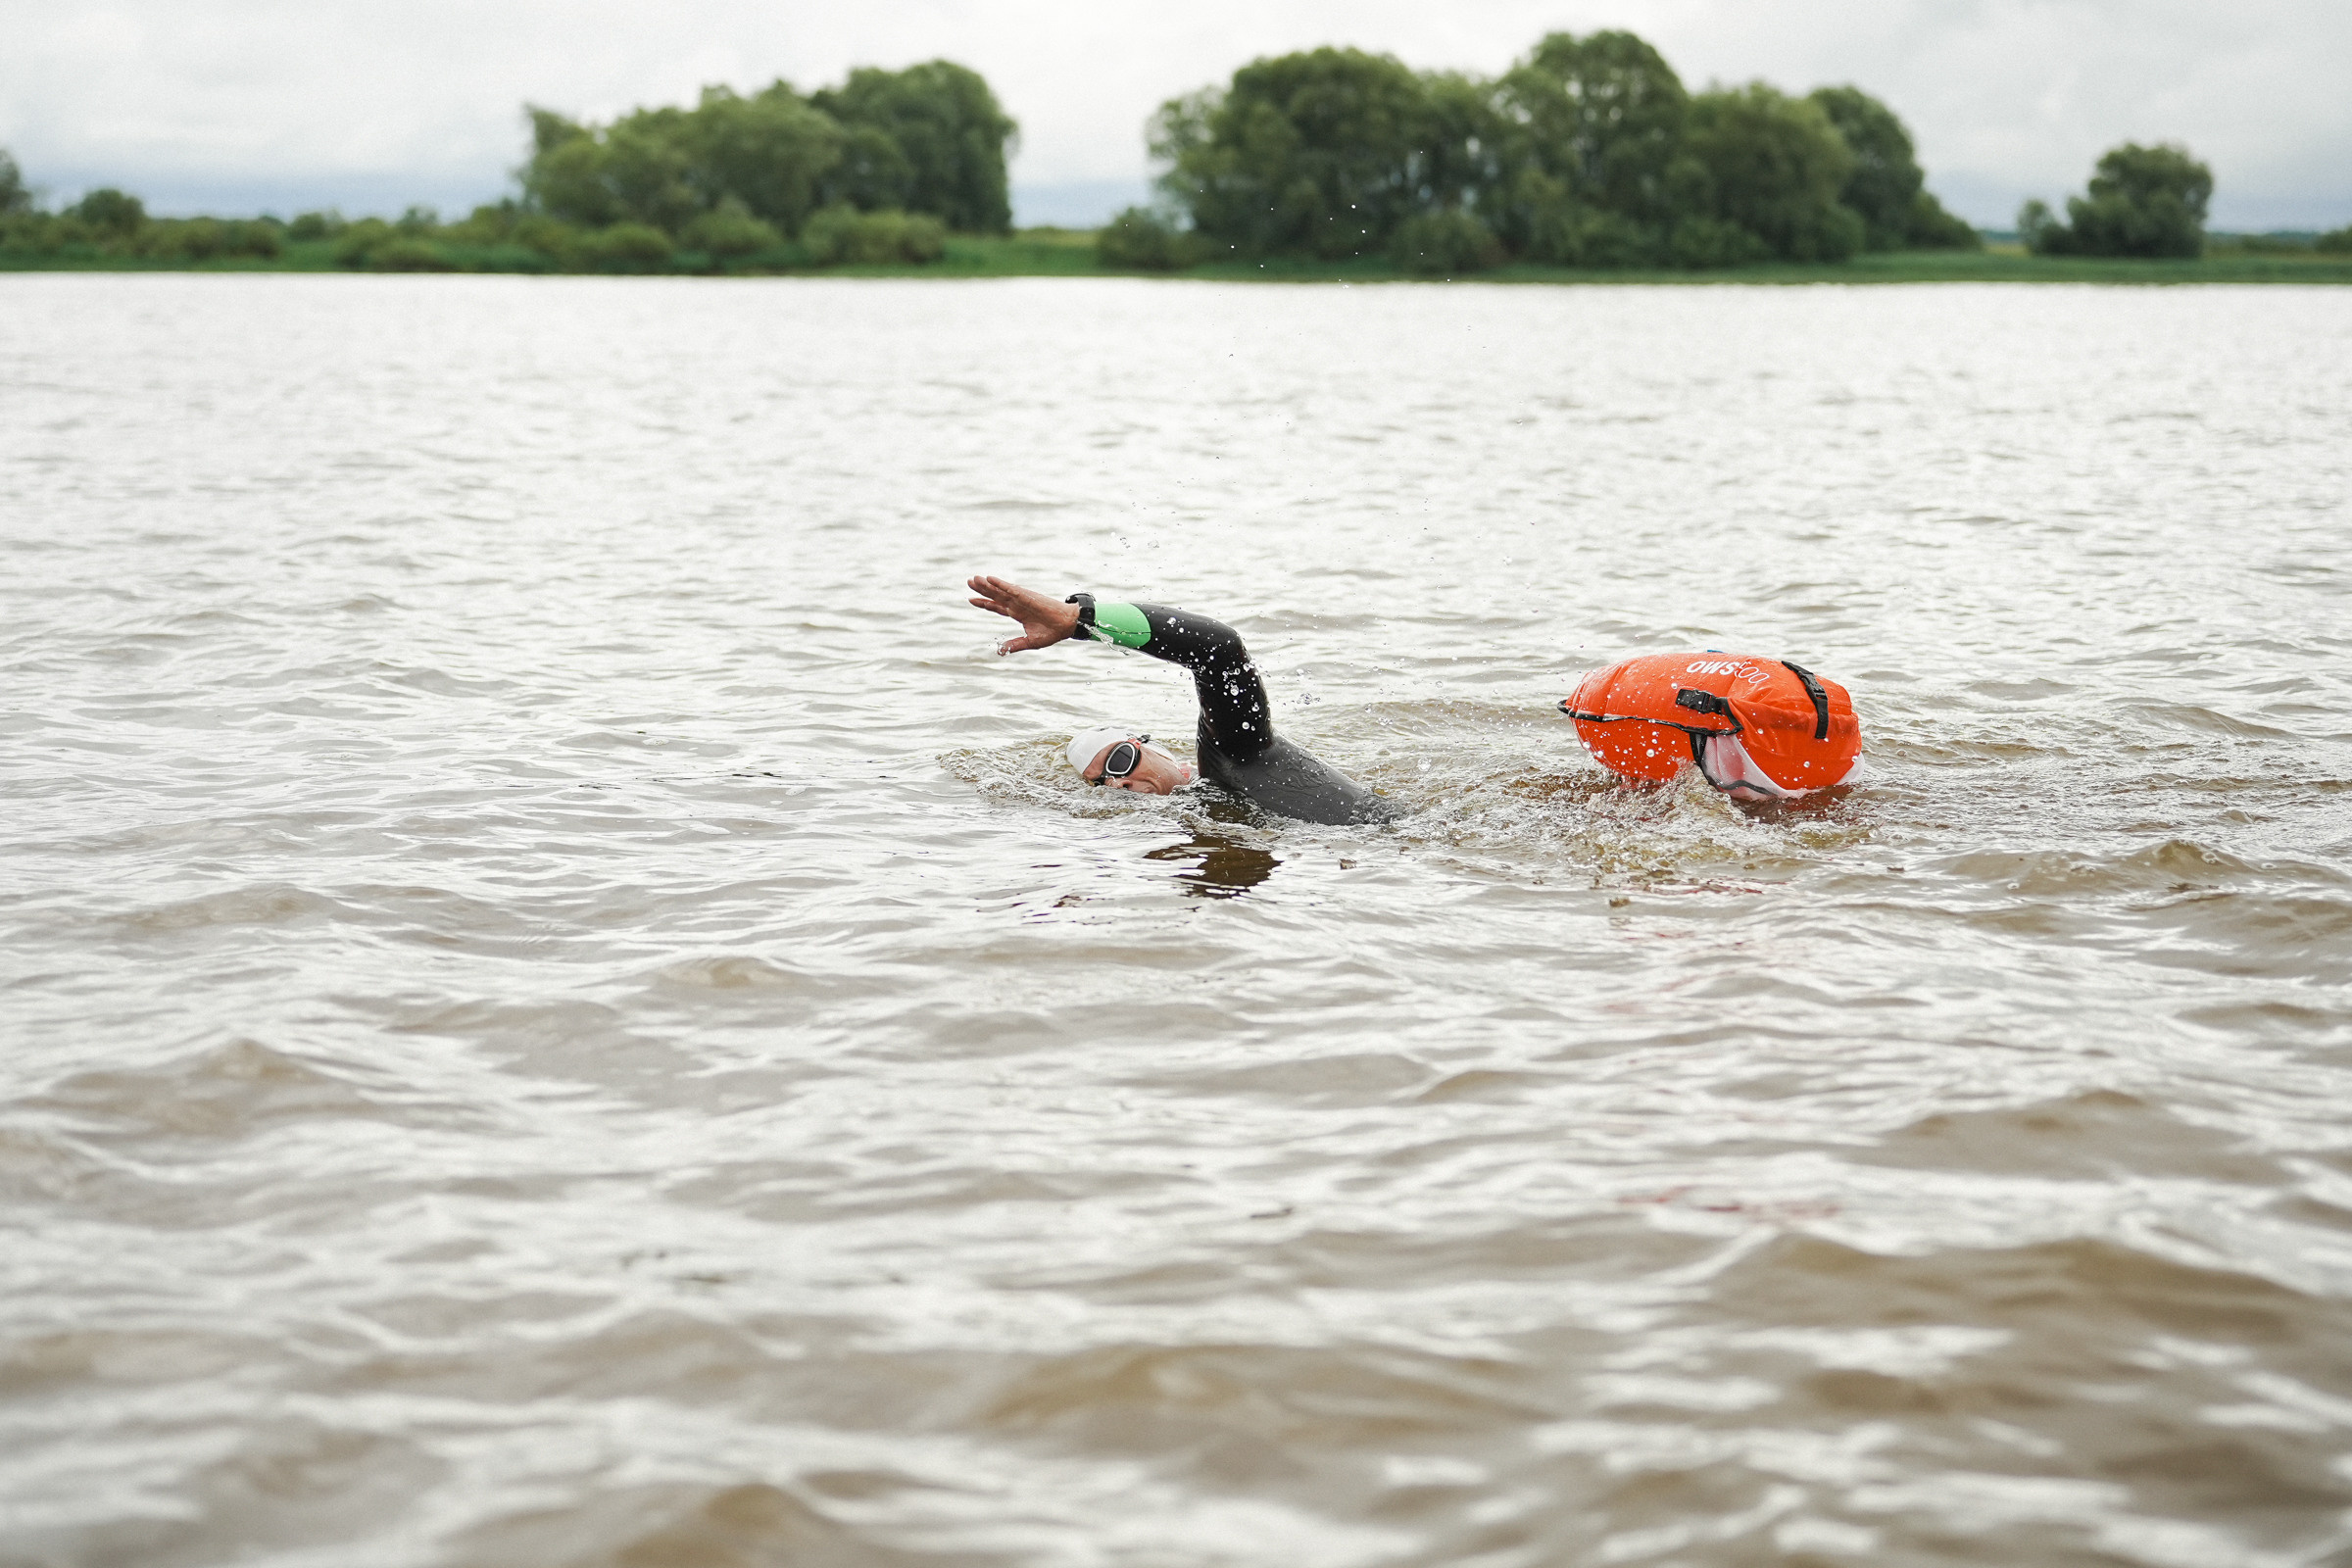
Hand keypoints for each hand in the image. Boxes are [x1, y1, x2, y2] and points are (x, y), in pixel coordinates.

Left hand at [967, 575, 1081, 655]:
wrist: (1066, 626)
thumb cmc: (1051, 633)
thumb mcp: (1030, 642)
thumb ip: (1015, 645)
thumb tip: (1001, 651)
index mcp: (1017, 613)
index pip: (997, 607)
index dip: (984, 603)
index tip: (970, 599)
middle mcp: (1017, 604)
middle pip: (995, 596)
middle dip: (982, 589)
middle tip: (969, 582)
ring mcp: (1022, 599)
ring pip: (1000, 590)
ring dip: (988, 584)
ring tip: (975, 578)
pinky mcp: (1028, 596)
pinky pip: (1011, 589)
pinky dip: (1000, 584)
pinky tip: (990, 579)